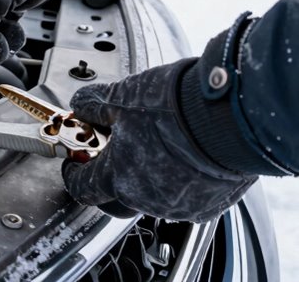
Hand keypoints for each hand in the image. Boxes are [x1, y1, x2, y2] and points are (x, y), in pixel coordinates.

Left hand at [62, 59, 255, 221]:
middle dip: (108, 180)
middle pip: (115, 200)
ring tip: (155, 146)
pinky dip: (178, 182)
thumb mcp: (120, 97)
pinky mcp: (208, 205)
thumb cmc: (175, 108)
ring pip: (152, 198)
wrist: (230, 116)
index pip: (81, 187)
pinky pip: (184, 198)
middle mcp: (145, 199)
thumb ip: (94, 106)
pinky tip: (184, 157)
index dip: (74, 173)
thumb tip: (82, 105)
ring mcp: (178, 206)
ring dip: (146, 178)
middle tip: (113, 154)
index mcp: (116, 177)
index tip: (75, 162)